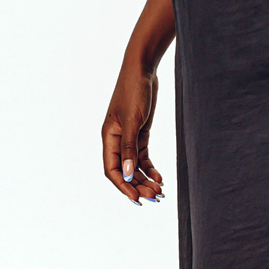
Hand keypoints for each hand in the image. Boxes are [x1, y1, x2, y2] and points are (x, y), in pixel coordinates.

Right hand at [102, 62, 164, 204]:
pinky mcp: (139, 133)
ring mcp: (128, 137)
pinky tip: (160, 177)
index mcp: (108, 137)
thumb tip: (128, 174)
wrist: (142, 70)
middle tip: (155, 197)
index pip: (112, 169)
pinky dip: (150, 168)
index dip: (123, 185)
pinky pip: (143, 157)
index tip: (137, 198)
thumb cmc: (133, 91)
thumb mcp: (133, 120)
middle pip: (125, 171)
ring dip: (145, 179)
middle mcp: (116, 140)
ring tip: (159, 191)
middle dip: (138, 185)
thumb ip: (130, 147)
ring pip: (134, 166)